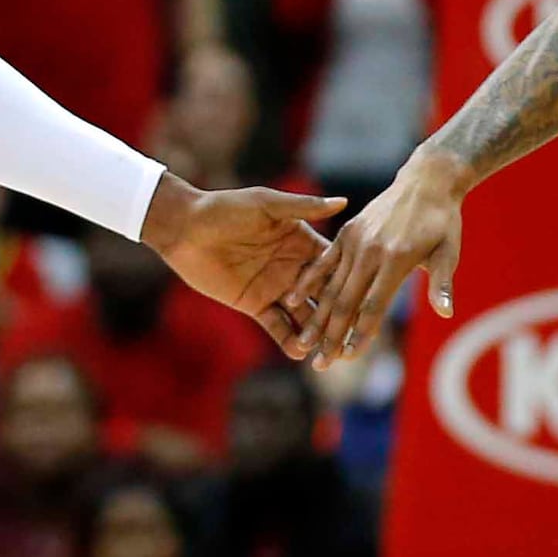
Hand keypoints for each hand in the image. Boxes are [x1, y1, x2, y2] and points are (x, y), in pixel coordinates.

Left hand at [136, 178, 343, 358]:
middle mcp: (294, 267)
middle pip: (324, 296)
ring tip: (331, 353)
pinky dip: (288, 340)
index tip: (373, 297)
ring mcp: (275, 288)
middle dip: (340, 316)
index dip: (351, 281)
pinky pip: (276, 325)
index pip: (333, 266)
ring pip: (303, 316)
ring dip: (317, 334)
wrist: (185, 228)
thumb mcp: (265, 205)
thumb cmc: (224, 208)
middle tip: (357, 336)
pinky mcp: (254, 304)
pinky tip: (301, 354)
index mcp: (302, 242)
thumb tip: (343, 202)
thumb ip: (302, 208)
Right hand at [295, 154, 464, 369]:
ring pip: (331, 286)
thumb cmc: (443, 220)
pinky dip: (307, 282)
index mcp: (395, 259)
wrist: (426, 180)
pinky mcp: (346, 232)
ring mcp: (355, 241)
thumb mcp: (449, 250)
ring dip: (317, 317)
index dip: (360, 333)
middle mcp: (370, 252)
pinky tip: (291, 302)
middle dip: (332, 336)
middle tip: (320, 364)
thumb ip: (442, 282)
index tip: (349, 357)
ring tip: (305, 344)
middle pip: (346, 301)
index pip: (373, 306)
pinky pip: (323, 262)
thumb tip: (446, 312)